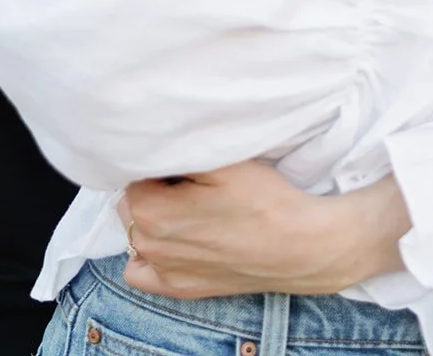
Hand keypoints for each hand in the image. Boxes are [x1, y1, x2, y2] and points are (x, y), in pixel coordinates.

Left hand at [116, 163, 408, 297]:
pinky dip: (149, 254)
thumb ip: (178, 151)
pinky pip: (141, 270)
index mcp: (151, 212)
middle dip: (151, 187)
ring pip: (136, 232)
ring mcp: (164, 272)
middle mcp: (149, 247)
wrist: (300, 245)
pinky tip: (175, 238)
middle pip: (131, 202)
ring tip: (187, 205)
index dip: (157, 161)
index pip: (133, 173)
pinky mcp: (181, 289)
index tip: (182, 159)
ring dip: (151, 216)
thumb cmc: (263, 199)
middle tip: (188, 179)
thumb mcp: (221, 160)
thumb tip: (152, 142)